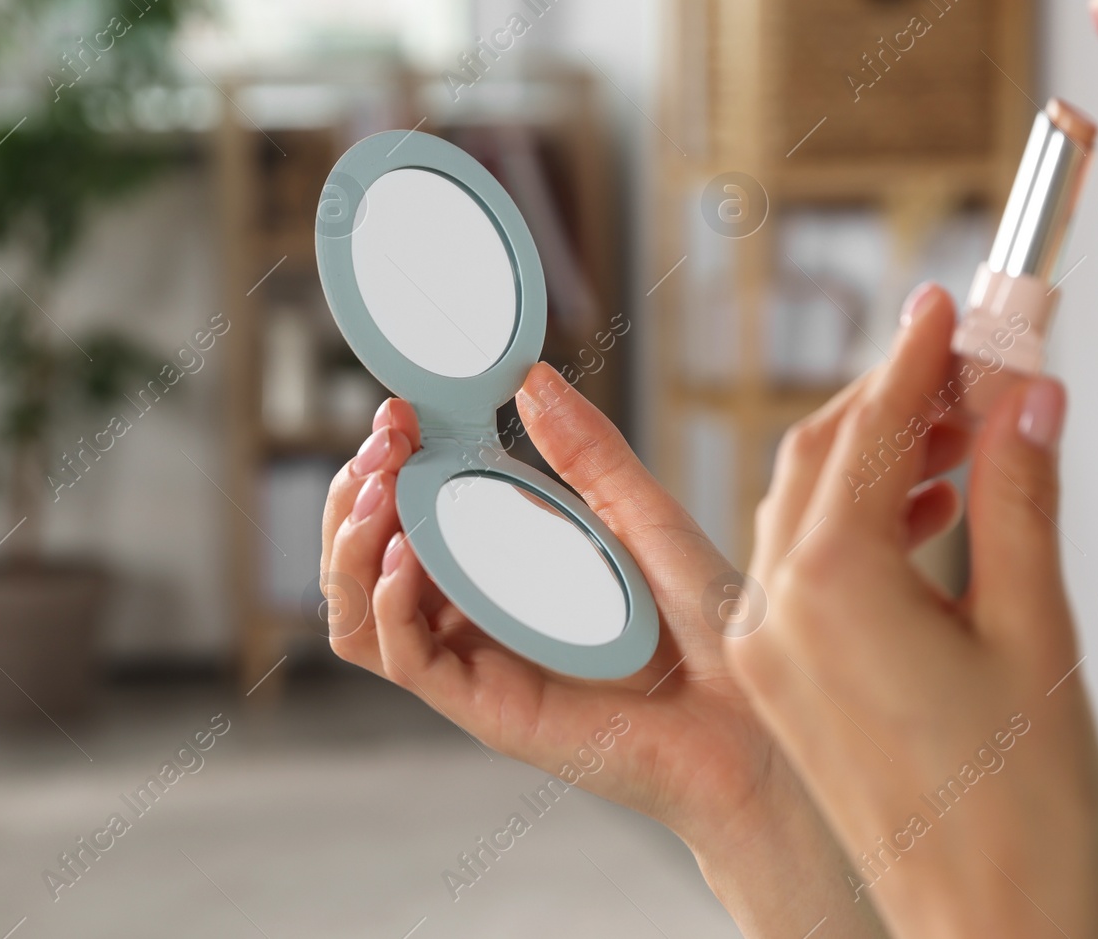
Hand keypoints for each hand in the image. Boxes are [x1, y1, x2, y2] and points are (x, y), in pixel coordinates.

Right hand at [322, 362, 885, 935]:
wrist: (749, 718)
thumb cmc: (707, 626)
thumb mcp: (641, 514)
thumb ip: (586, 452)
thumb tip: (531, 378)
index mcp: (502, 564)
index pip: (408, 511)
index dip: (387, 460)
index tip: (398, 411)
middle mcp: (475, 612)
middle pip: (364, 558)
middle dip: (356, 490)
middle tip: (384, 442)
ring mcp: (474, 659)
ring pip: (359, 612)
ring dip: (348, 546)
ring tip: (378, 493)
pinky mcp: (485, 705)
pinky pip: (404, 660)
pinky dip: (384, 606)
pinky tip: (401, 559)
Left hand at [728, 284, 1097, 938]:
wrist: (984, 927)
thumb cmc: (1015, 811)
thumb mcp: (1032, 632)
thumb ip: (1016, 498)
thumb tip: (1024, 400)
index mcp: (832, 591)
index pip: (873, 435)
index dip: (917, 359)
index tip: (947, 305)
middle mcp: (776, 614)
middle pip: (820, 460)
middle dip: (890, 400)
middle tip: (967, 362)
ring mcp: (769, 654)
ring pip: (802, 511)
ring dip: (873, 459)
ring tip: (961, 430)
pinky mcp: (782, 684)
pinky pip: (800, 569)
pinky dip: (855, 523)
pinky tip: (924, 513)